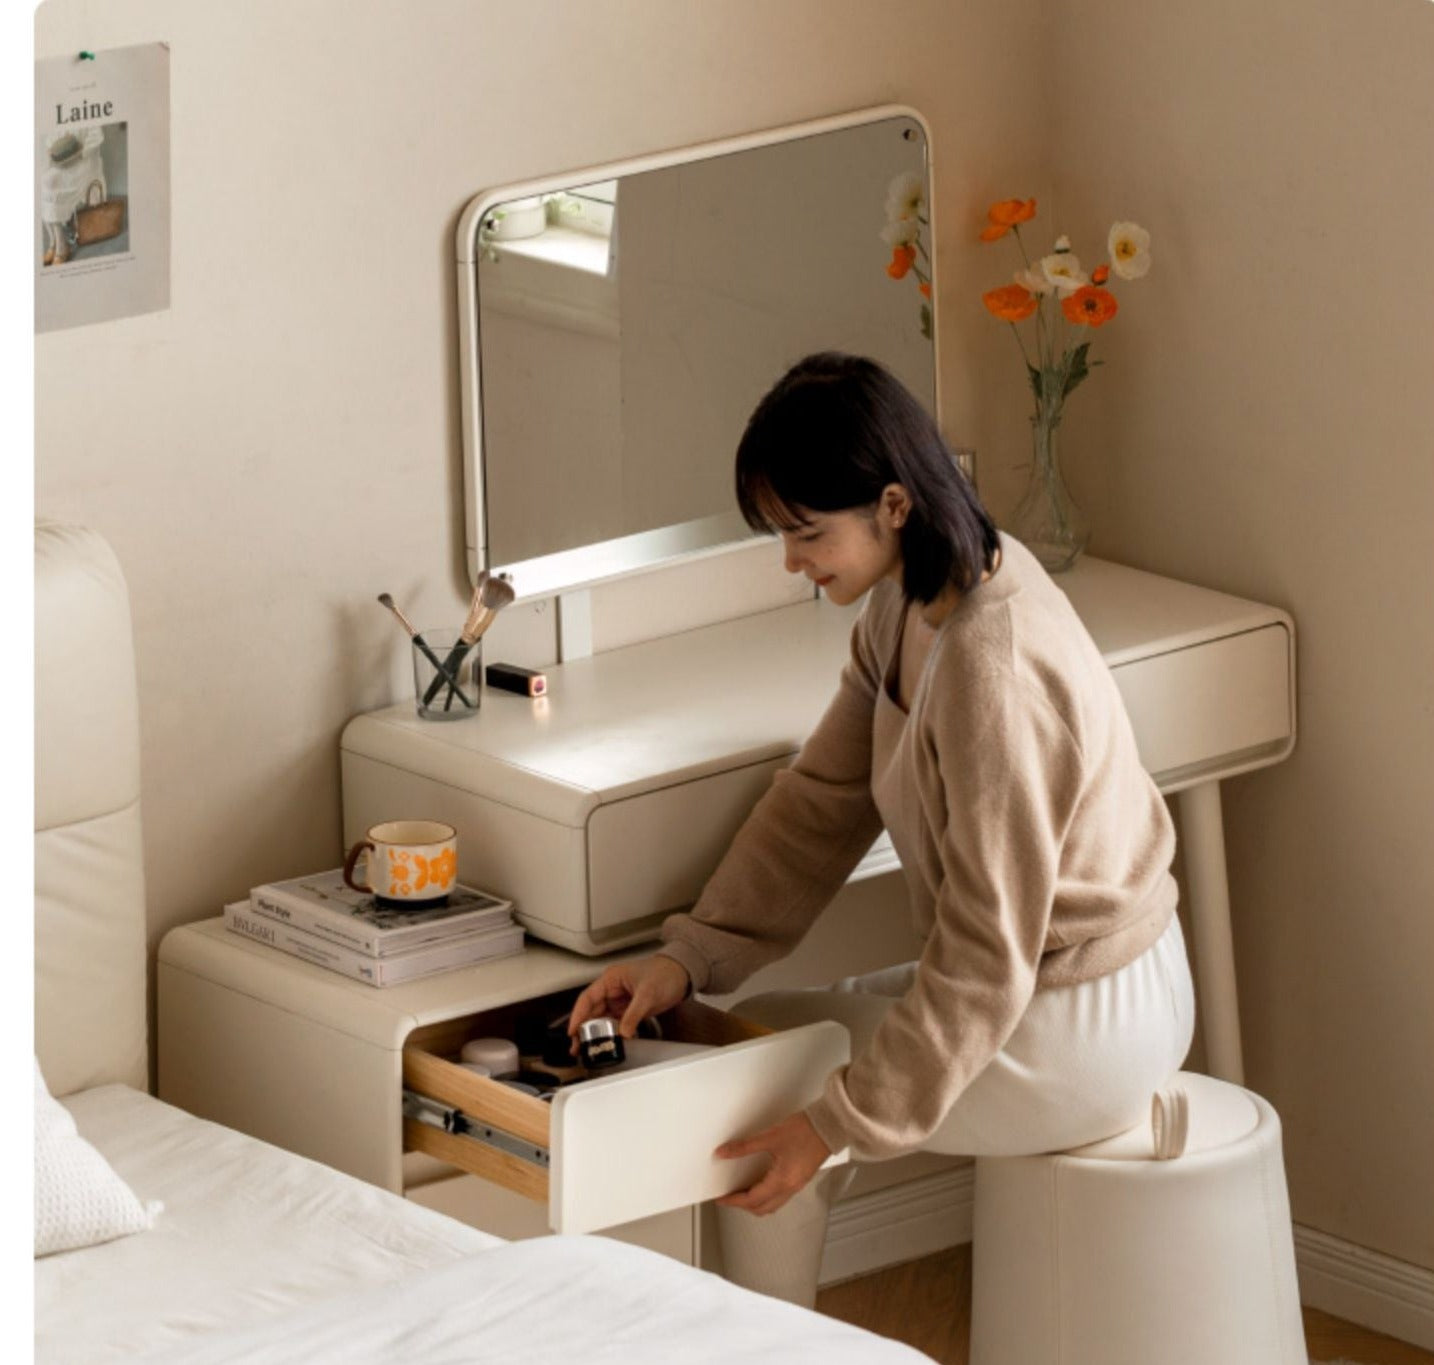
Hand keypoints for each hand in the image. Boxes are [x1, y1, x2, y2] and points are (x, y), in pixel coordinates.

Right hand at [567, 955, 690, 1042]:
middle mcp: (612, 990)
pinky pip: (614, 1023)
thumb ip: (634, 1014)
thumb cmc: (665, 973)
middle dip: (583, 1029)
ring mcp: (620, 1001)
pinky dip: (610, 1034)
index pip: (588, 998)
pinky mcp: (628, 1010)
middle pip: (592, 1011)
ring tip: (589, 1049)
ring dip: (595, 1034)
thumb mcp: (648, 993)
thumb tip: (623, 1032)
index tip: (573, 1030)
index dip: (578, 1015)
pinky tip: (607, 1043)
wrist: (682, 975)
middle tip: (578, 1046)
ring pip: (602, 1019)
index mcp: (611, 979)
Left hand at [714, 1111, 831, 1216]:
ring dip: (756, 1202)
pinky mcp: (801, 1178)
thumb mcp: (770, 1137)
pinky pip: (781, 1196)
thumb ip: (745, 1147)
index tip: (722, 1198)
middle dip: (743, 1205)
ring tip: (742, 1191)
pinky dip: (767, 1195)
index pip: (752, 1200)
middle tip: (729, 1196)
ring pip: (772, 1204)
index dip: (734, 1201)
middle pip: (762, 1208)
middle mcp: (790, 1187)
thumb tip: (724, 1152)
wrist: (829, 1126)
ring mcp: (797, 1184)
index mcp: (782, 1181)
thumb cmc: (806, 1130)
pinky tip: (761, 1182)